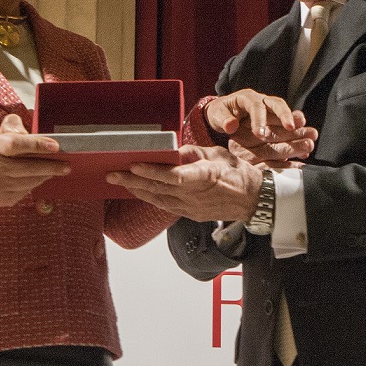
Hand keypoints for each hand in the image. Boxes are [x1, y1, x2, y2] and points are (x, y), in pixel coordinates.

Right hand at [0, 114, 69, 206]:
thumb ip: (13, 125)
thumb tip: (31, 129)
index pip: (16, 144)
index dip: (36, 145)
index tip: (55, 146)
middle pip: (27, 167)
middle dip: (50, 166)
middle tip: (66, 165)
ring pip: (29, 181)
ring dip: (46, 175)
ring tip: (58, 170)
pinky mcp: (1, 198)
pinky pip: (25, 191)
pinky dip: (36, 184)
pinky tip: (42, 178)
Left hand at [107, 145, 262, 222]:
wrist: (254, 200)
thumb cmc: (237, 173)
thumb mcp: (218, 155)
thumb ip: (194, 153)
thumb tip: (172, 150)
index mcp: (205, 176)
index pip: (174, 176)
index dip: (152, 172)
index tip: (134, 166)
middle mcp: (196, 195)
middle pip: (159, 188)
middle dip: (133, 181)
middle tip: (112, 174)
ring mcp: (193, 207)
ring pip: (158, 199)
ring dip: (137, 190)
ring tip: (118, 181)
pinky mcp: (191, 214)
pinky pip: (165, 206)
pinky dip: (150, 198)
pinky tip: (138, 191)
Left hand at [204, 89, 316, 168]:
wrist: (224, 114)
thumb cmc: (220, 114)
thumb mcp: (216, 116)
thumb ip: (223, 119)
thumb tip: (231, 125)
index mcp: (246, 98)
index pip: (254, 105)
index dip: (259, 118)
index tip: (260, 134)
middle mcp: (262, 101)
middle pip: (277, 104)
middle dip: (285, 115)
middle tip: (292, 128)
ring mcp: (271, 110)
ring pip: (287, 114)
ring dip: (297, 124)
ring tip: (309, 135)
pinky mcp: (277, 121)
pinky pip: (289, 127)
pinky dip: (297, 137)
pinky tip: (305, 148)